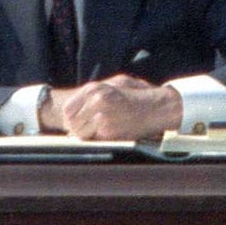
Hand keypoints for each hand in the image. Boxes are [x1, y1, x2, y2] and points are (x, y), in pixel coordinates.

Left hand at [61, 74, 182, 139]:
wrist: (157, 108)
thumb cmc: (136, 95)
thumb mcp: (114, 84)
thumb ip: (94, 92)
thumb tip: (75, 106)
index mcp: (94, 89)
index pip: (68, 109)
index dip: (71, 118)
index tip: (77, 122)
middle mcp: (96, 102)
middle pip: (72, 123)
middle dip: (77, 128)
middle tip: (87, 129)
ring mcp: (102, 117)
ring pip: (80, 134)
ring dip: (87, 135)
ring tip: (98, 132)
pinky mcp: (110, 132)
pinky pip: (94, 140)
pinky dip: (98, 140)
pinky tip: (109, 134)